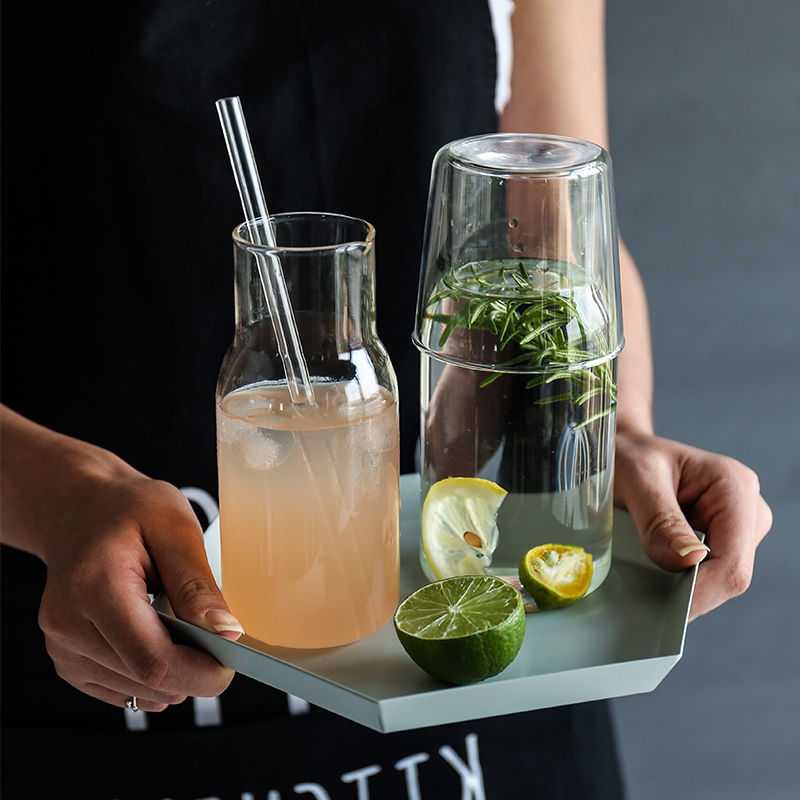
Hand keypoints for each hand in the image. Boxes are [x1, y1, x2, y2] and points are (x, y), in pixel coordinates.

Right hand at [34, 467, 243, 711]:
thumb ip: (197, 583)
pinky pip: (120, 689)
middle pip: (146, 680)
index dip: (199, 672)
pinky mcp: (68, 660)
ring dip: (174, 675)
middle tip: (220, 643)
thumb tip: (226, 632)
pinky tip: (162, 640)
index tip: (232, 664)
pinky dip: (151, 677)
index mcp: (95, 588)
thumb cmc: (130, 510)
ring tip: (184, 629)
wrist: (80, 508)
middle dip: (194, 673)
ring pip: (135, 691)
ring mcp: (62, 647)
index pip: (152, 660)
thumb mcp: (174, 527)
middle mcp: (68, 625)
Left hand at [614, 429, 771, 620]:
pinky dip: (680, 581)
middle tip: (644, 595)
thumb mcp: (636, 479)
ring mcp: (737, 528)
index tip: (664, 608)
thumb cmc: (629, 456)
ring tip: (644, 574)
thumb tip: (689, 560)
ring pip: (719, 581)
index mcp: (733, 485)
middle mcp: (745, 508)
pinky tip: (654, 573)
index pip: (733, 561)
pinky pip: (707, 576)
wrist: (624, 450)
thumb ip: (660, 520)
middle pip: (729, 576)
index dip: (702, 592)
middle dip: (689, 592)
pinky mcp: (722, 541)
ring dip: (683, 587)